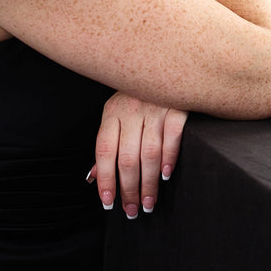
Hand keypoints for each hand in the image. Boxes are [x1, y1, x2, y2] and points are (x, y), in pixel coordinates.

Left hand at [87, 92, 187, 217]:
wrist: (166, 60)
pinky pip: (172, 136)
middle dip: (130, 189)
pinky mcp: (177, 105)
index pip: (104, 152)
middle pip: (127, 158)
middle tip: (133, 210)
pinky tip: (166, 174)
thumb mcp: (116, 113)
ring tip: (150, 202)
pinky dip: (169, 157)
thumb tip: (93, 177)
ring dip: (149, 182)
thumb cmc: (137, 93)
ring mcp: (155, 106)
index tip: (109, 203)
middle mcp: (131, 109)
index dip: (105, 180)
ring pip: (149, 153)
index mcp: (112, 112)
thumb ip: (108, 144)